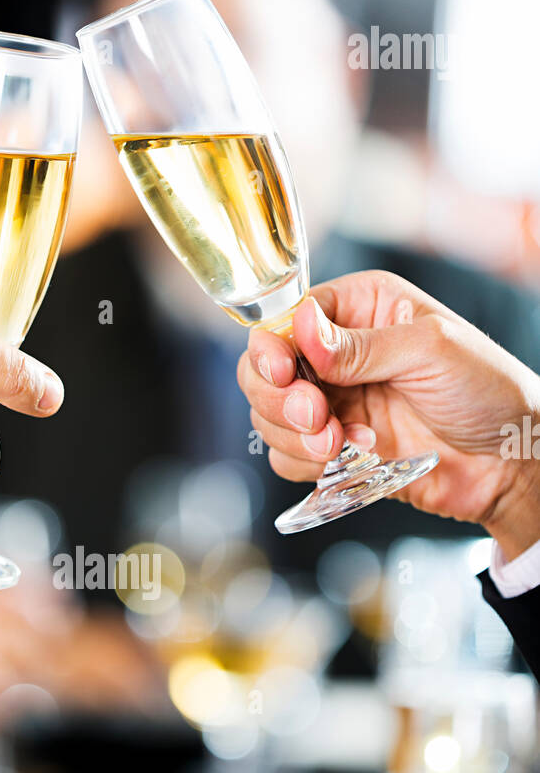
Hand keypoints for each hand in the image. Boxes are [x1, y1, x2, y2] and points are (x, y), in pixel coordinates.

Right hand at [237, 270, 539, 559]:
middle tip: (318, 416)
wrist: (510, 460)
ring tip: (344, 442)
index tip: (284, 374)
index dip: (272, 348)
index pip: (285, 319)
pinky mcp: (335, 448)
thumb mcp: (431, 350)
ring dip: (296, 437)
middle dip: (280, 400)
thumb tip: (302, 329)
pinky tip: (354, 456)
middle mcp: (338, 353)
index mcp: (360, 308)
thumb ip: (362, 344)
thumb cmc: (488, 390)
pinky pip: (287, 457)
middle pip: (263, 371)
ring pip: (269, 418)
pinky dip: (308, 464)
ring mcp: (334, 402)